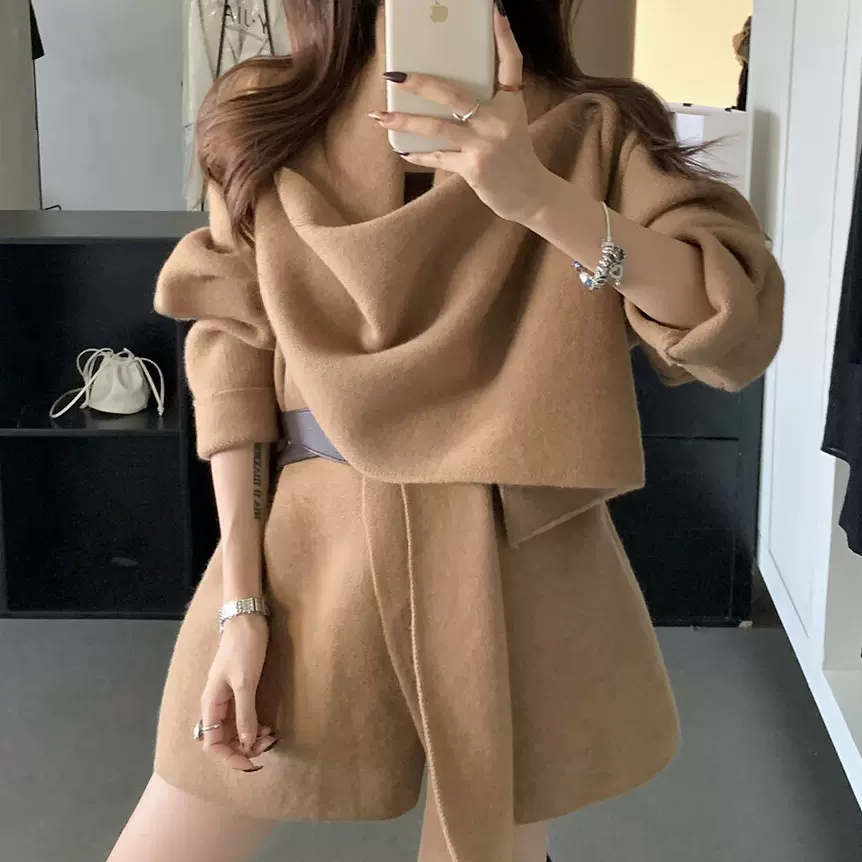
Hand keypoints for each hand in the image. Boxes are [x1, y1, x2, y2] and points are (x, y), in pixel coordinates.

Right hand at [200, 612, 275, 771]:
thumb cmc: (243, 648)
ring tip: (271, 737)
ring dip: (251, 739)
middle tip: (268, 747)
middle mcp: (216, 706)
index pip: (212, 744)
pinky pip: (244, 718)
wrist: (247, 620)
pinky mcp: (240, 691)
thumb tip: (247, 744)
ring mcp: (228, 698)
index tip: (252, 763)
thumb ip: (245, 714)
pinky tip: (268, 727)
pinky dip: (255, 726)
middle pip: (224, 740)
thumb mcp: (245, 682)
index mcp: (211, 705)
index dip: (230, 757)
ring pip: (235, 730)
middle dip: (244, 749)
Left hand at [371, 9, 549, 223]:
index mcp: (511, 105)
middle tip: (395, 75)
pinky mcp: (472, 167)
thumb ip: (488, 106)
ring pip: (436, 128)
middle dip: (420, 83)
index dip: (504, 37)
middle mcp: (498, 121)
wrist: (529, 194)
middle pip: (453, 94)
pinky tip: (402, 150)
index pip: (511, 63)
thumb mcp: (510, 123)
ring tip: (380, 116)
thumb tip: (451, 94)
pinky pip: (438, 157)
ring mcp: (483, 145)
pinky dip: (419, 154)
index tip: (495, 12)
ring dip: (404, 121)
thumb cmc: (515, 156)